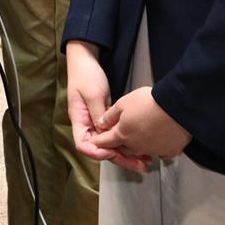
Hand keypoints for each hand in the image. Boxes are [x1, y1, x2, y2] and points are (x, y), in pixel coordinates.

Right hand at [66, 41, 150, 171]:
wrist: (86, 60)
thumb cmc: (86, 75)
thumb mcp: (93, 94)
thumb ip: (99, 114)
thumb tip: (106, 133)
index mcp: (79, 120)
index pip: (84, 145)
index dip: (97, 152)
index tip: (113, 152)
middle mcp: (87, 125)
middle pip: (100, 149)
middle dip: (119, 158)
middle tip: (140, 165)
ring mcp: (96, 122)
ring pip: (109, 144)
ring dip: (126, 152)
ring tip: (145, 160)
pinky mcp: (106, 118)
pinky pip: (115, 134)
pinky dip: (127, 141)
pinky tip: (140, 146)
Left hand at [92, 85, 190, 168]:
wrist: (177, 107)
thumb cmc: (149, 102)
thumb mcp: (124, 103)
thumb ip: (110, 115)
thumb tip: (102, 123)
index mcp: (122, 135)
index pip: (105, 142)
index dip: (99, 141)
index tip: (96, 142)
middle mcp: (136, 147)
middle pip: (122, 149)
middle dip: (118, 145)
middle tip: (118, 138)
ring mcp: (153, 150)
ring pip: (140, 152)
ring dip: (137, 148)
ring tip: (139, 140)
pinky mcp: (169, 151)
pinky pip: (160, 154)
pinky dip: (157, 150)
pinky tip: (158, 143)